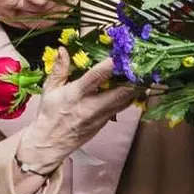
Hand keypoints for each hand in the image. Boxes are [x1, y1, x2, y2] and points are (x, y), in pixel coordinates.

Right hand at [18, 49, 138, 169]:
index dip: (110, 66)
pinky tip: (134, 87)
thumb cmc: (49, 114)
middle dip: (133, 80)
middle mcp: (91, 106)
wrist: (50, 143)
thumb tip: (63, 50)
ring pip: (125, 101)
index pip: (96, 77)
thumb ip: (59, 69)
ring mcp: (100, 116)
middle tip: (141, 66)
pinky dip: (129, 97)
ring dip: (136, 88)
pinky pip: (121, 108)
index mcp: (75, 94)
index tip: (121, 55)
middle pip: (119, 93)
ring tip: (144, 74)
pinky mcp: (105, 123)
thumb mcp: (50, 89)